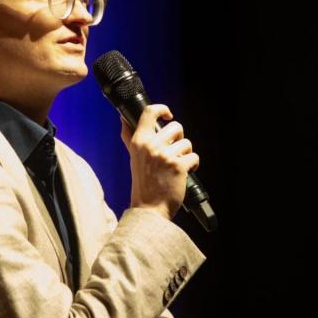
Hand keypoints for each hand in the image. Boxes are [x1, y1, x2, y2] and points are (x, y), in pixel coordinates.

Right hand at [121, 104, 199, 220]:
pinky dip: (193, 165)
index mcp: (139, 142)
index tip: (168, 115)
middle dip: (180, 138)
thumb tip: (123, 117)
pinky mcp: (179, 166)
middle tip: (175, 150)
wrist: (149, 208)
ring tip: (178, 164)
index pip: (149, 112)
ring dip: (186, 153)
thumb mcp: (133, 157)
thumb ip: (130, 136)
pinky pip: (194, 157)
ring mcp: (165, 156)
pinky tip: (184, 173)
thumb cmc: (143, 183)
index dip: (162, 109)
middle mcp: (151, 146)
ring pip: (187, 142)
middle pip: (176, 126)